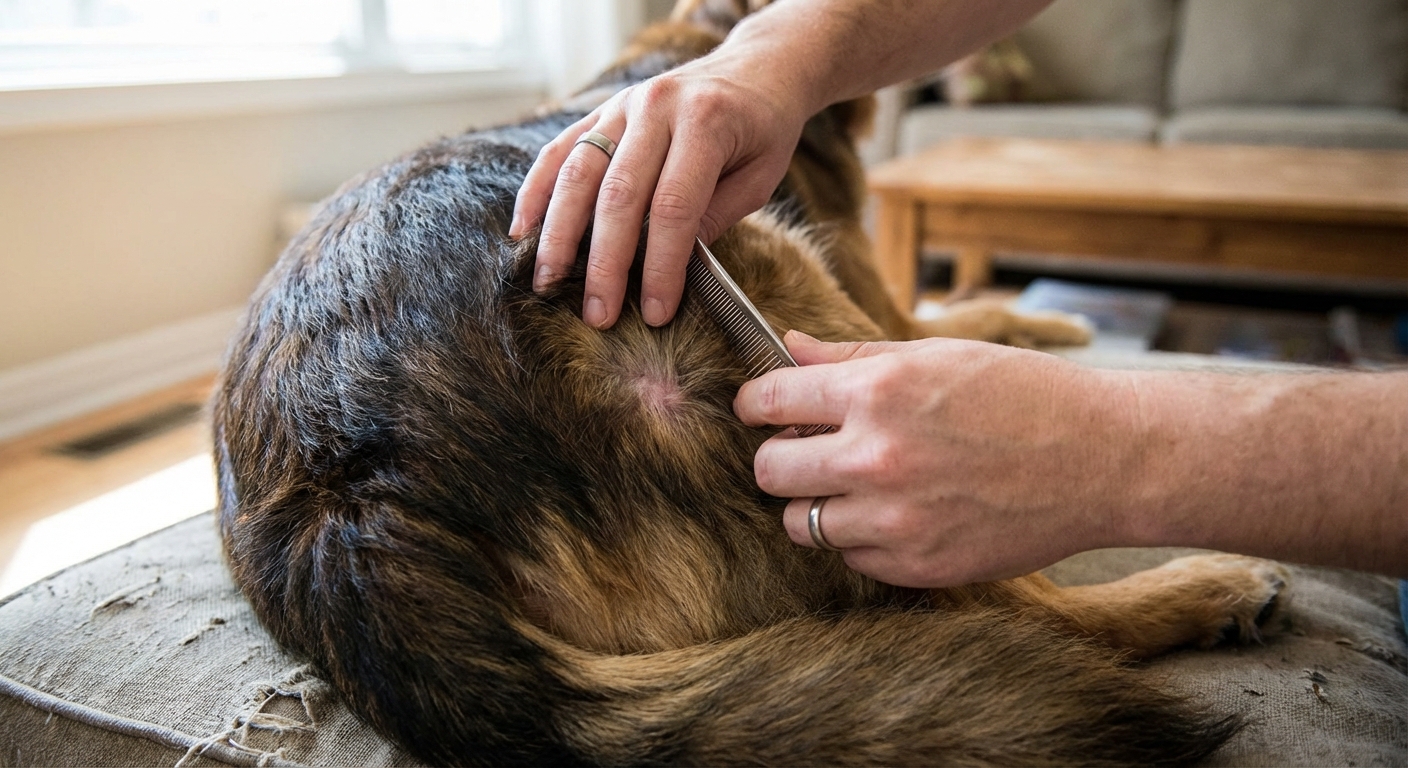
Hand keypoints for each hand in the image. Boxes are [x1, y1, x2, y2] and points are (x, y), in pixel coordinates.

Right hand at [510, 51, 810, 328]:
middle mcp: (657, 107)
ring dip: (559, 233)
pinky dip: (537, 191)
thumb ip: (714, 218)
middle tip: (598, 314)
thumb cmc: (763, 131)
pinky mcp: (601, 109)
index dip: (661, 265)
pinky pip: (559, 150)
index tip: (655, 311)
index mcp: (706, 122)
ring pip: (578, 173)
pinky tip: (523, 230)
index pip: (674, 207)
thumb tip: (667, 271)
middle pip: (619, 195)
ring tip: (548, 282)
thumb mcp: (759, 178)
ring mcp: (623, 105)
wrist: (755, 68)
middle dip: (605, 262)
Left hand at [733, 331, 1138, 587]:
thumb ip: (851, 357)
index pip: (767, 400)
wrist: (1103, 458)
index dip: (756, 403)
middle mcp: (875, 458)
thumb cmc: (1023, 394)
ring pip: (800, 523)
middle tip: (807, 450)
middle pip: (768, 470)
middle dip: (780, 456)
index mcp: (876, 393)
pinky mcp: (917, 566)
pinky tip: (897, 513)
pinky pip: (850, 558)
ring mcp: (894, 520)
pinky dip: (860, 539)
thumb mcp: (936, 354)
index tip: (763, 408)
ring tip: (854, 485)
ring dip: (815, 503)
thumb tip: (787, 346)